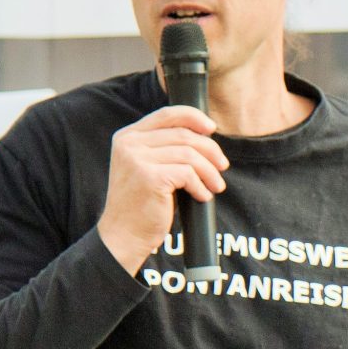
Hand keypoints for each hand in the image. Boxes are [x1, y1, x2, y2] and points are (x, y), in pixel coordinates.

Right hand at [98, 104, 228, 275]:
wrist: (124, 234)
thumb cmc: (143, 203)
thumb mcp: (149, 167)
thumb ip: (165, 149)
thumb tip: (205, 136)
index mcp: (128, 136)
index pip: (167, 114)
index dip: (194, 117)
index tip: (212, 129)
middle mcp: (129, 143)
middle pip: (183, 134)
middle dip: (210, 150)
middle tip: (222, 167)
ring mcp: (137, 159)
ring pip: (189, 155)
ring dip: (210, 172)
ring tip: (216, 186)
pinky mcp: (150, 177)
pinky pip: (188, 174)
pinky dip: (201, 186)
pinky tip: (202, 196)